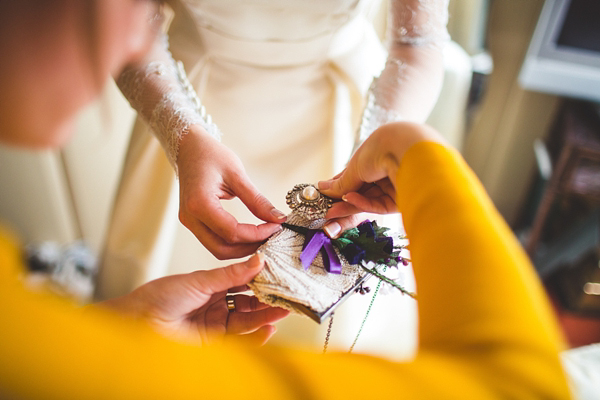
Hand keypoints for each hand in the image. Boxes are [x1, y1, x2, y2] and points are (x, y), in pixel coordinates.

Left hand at [99, 252, 288, 344]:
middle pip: (249, 302)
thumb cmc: (161, 296)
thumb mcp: (201, 280)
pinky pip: (240, 339)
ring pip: (248, 320)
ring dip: (266, 316)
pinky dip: (256, 336)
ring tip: (284, 310)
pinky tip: (269, 330)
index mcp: (213, 285)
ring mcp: (216, 323)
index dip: (261, 278)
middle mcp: (217, 304)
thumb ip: (232, 275)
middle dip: (269, 298)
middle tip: (288, 294)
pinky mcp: (214, 342)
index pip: (244, 281)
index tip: (279, 273)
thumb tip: (258, 260)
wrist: (140, 321)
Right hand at [177, 126, 285, 259]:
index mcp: (199, 204)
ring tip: (262, 237)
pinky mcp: (193, 222)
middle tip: (271, 238)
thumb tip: (278, 218)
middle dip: (249, 248)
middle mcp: (190, 217)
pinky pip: (213, 241)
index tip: (276, 227)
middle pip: (221, 249)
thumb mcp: (237, 174)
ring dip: (241, 248)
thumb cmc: (210, 155)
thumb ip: (257, 200)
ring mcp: (189, 221)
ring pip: (216, 249)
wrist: (189, 147)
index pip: (232, 232)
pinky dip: (232, 242)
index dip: (257, 234)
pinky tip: (249, 235)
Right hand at [319, 122, 444, 236]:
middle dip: (342, 200)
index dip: (338, 187)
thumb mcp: (355, 166)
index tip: (323, 195)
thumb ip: (341, 183)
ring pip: (367, 201)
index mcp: (373, 158)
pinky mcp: (400, 200)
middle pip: (360, 192)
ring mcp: (392, 187)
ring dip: (349, 205)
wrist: (406, 149)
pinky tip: (350, 199)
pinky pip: (378, 205)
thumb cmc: (381, 148)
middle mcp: (383, 173)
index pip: (352, 177)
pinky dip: (363, 203)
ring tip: (331, 211)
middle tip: (324, 210)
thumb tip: (323, 189)